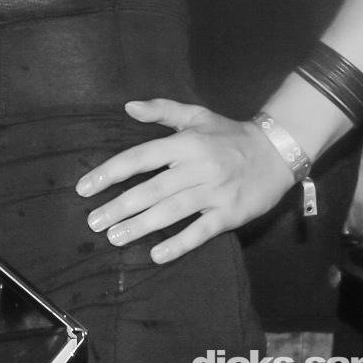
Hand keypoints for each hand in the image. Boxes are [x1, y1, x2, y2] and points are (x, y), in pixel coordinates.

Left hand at [76, 98, 295, 263]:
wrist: (278, 152)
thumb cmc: (229, 135)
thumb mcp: (197, 115)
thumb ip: (162, 110)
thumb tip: (128, 107)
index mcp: (185, 144)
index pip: (139, 158)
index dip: (110, 172)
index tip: (84, 188)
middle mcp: (197, 168)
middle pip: (151, 190)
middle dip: (119, 207)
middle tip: (93, 222)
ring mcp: (214, 192)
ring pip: (171, 211)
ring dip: (141, 226)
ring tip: (114, 238)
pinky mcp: (231, 214)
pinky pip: (201, 231)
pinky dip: (179, 244)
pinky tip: (156, 255)